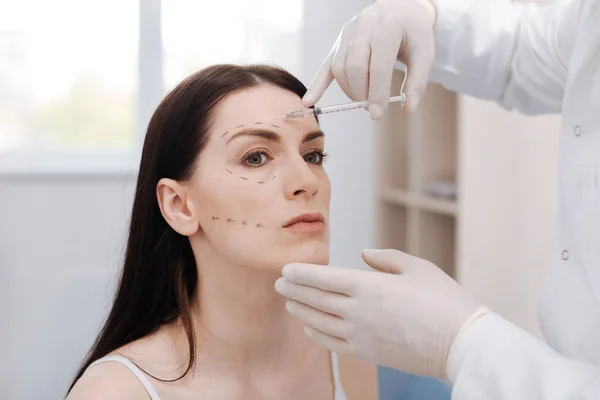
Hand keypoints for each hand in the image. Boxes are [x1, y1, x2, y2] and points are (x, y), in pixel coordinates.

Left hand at [274, 249, 488, 378]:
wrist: (460, 343)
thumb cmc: (443, 299)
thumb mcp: (417, 267)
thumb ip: (386, 258)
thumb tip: (364, 255)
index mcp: (368, 285)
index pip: (324, 278)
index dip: (301, 273)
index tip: (285, 269)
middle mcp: (358, 311)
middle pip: (316, 298)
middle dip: (294, 289)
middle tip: (278, 283)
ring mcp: (360, 335)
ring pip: (319, 321)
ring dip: (301, 310)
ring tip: (289, 302)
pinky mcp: (367, 353)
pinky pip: (332, 343)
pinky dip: (317, 333)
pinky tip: (309, 326)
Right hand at [302, 0, 436, 117]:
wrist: (399, 8)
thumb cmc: (413, 33)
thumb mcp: (425, 53)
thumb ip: (417, 82)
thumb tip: (407, 109)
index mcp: (387, 27)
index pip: (378, 66)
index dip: (377, 93)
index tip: (378, 114)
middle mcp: (363, 26)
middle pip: (355, 68)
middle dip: (362, 94)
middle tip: (372, 108)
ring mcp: (347, 33)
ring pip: (340, 68)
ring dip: (349, 91)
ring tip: (363, 100)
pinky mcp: (338, 41)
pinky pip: (325, 65)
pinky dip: (317, 84)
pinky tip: (309, 101)